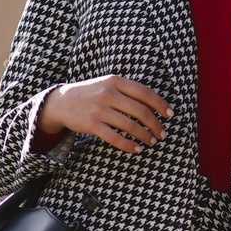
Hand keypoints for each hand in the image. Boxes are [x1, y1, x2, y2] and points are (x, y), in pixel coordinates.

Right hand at [39, 75, 171, 154]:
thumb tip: (155, 106)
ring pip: (129, 125)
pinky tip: (136, 149)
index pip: (144, 92)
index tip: (170, 115)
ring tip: (151, 142)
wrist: (60, 102)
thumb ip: (128, 92)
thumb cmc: (90, 94)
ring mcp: (99, 109)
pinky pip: (114, 137)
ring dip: (144, 136)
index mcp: (115, 81)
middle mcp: (108, 93)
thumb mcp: (107, 85)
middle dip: (155, 125)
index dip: (160, 104)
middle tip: (161, 134)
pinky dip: (128, 145)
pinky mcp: (91, 124)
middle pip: (140, 111)